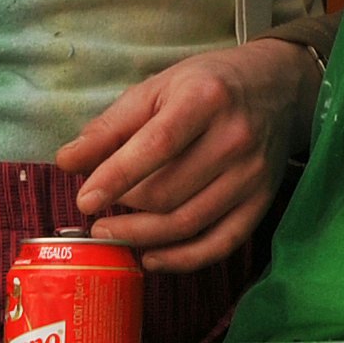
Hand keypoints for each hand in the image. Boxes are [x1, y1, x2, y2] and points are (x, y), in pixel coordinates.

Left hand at [56, 34, 320, 272]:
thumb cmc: (207, 84)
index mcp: (205, 98)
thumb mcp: (157, 88)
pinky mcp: (261, 202)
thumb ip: (111, 126)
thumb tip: (67, 161)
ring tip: (111, 231)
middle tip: (97, 210)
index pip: (156, 146)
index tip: (84, 199)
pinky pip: (218, 244)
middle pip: (168, 192)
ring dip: (141, 236)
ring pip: (187, 223)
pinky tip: (150, 257)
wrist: (277, 86)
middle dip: (124, 207)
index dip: (116, 176)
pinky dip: (180, 259)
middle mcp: (235, 138)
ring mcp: (252, 175)